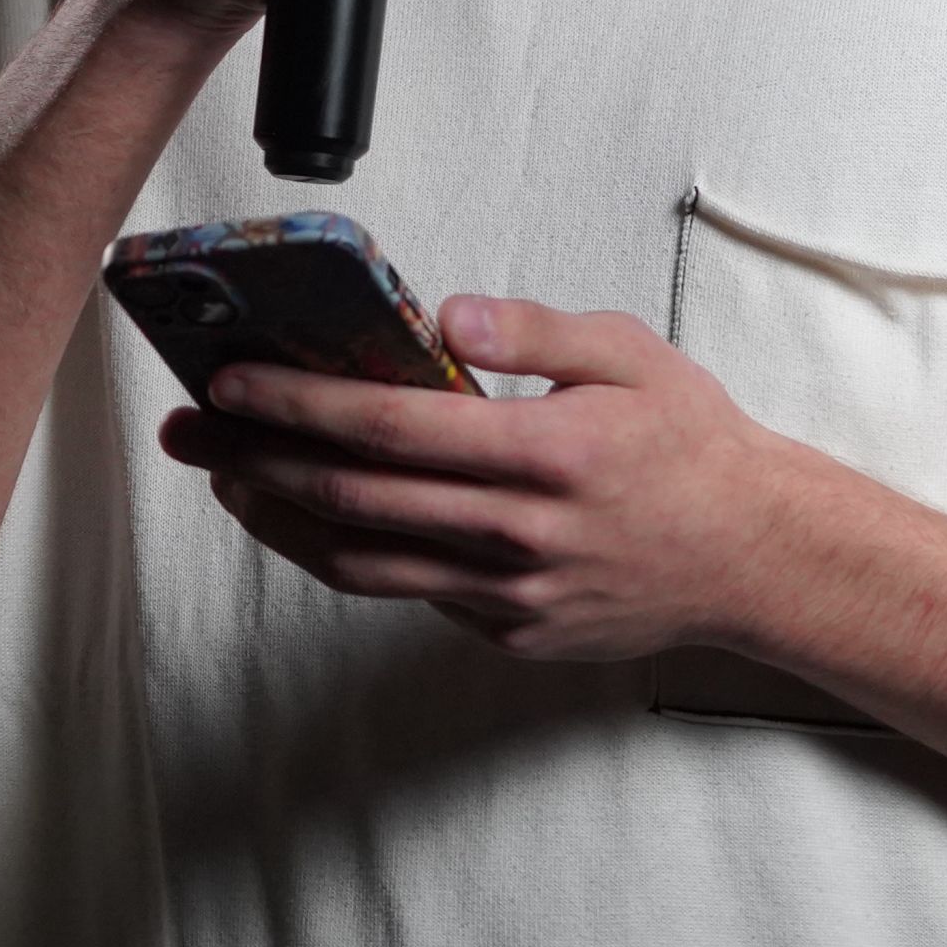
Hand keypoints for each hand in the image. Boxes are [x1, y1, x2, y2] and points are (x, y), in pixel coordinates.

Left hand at [154, 297, 826, 659]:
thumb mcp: (630, 355)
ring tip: (226, 475)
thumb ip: (536, 330)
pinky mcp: (508, 631)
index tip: (234, 378)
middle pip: (351, 497)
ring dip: (277, 518)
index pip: (390, 428)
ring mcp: (508, 594)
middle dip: (256, 455)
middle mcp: (517, 532)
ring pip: (361, 560)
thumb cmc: (690, 445)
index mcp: (545, 452)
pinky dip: (347, 552)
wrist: (753, 557)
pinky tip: (313, 517)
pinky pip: (408, 591)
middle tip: (193, 426)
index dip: (299, 403)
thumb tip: (445, 315)